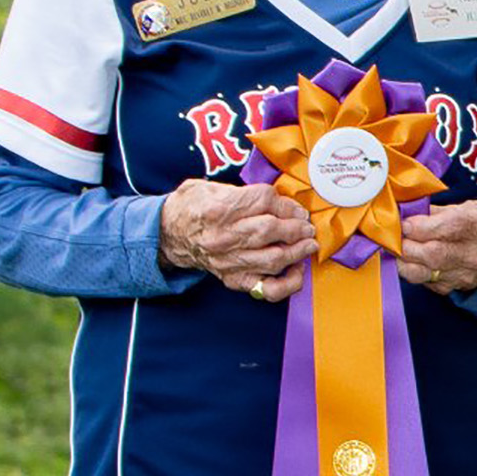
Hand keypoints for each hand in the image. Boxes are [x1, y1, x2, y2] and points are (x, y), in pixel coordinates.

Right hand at [161, 178, 315, 301]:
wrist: (167, 234)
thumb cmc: (192, 208)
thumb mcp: (210, 187)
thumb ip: (245, 192)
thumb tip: (283, 203)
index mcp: (219, 208)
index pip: (264, 201)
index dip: (287, 205)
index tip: (297, 209)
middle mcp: (223, 236)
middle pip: (270, 230)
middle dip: (297, 228)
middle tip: (307, 227)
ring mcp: (229, 260)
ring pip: (274, 259)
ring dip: (298, 251)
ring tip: (308, 244)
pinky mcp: (234, 278)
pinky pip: (268, 288)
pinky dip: (289, 282)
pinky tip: (297, 270)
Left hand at [397, 201, 476, 293]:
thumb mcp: (463, 208)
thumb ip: (434, 212)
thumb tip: (404, 214)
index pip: (445, 229)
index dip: (417, 227)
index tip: (403, 224)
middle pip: (432, 254)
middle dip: (405, 245)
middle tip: (395, 237)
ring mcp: (466, 275)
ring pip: (422, 272)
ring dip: (403, 260)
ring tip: (398, 249)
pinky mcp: (455, 288)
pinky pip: (424, 282)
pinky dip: (412, 270)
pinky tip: (412, 260)